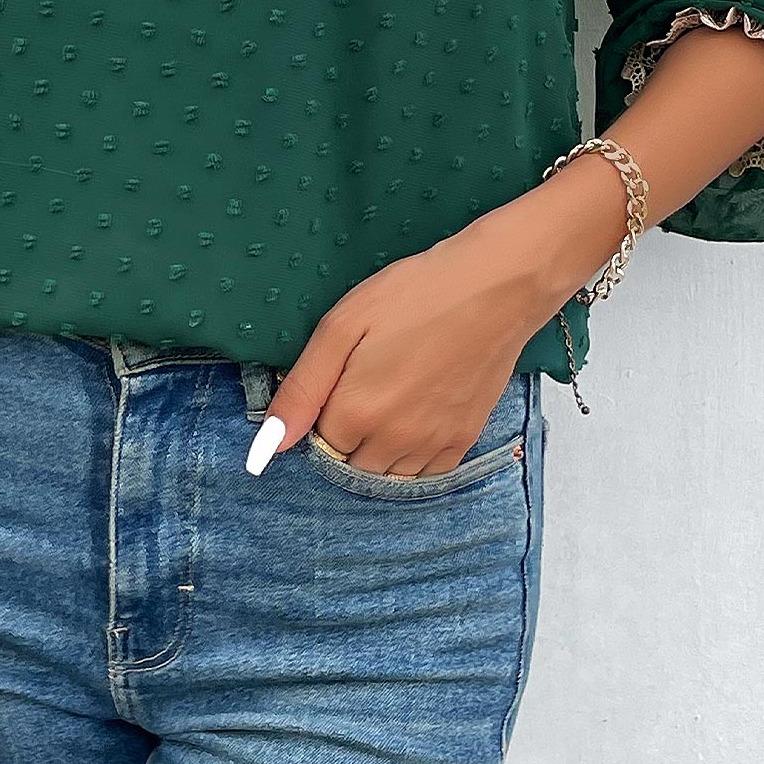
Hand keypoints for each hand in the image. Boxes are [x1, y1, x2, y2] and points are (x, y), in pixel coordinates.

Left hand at [247, 199, 562, 476]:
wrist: (493, 288)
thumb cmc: (415, 294)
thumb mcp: (342, 326)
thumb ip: (303, 388)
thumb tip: (270, 442)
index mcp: (356, 413)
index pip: (317, 443)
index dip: (320, 412)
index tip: (337, 381)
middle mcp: (393, 441)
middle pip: (350, 465)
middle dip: (346, 435)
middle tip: (364, 384)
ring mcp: (432, 445)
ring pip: (386, 475)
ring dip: (377, 449)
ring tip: (391, 395)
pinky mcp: (463, 441)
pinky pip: (425, 473)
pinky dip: (412, 455)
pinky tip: (415, 413)